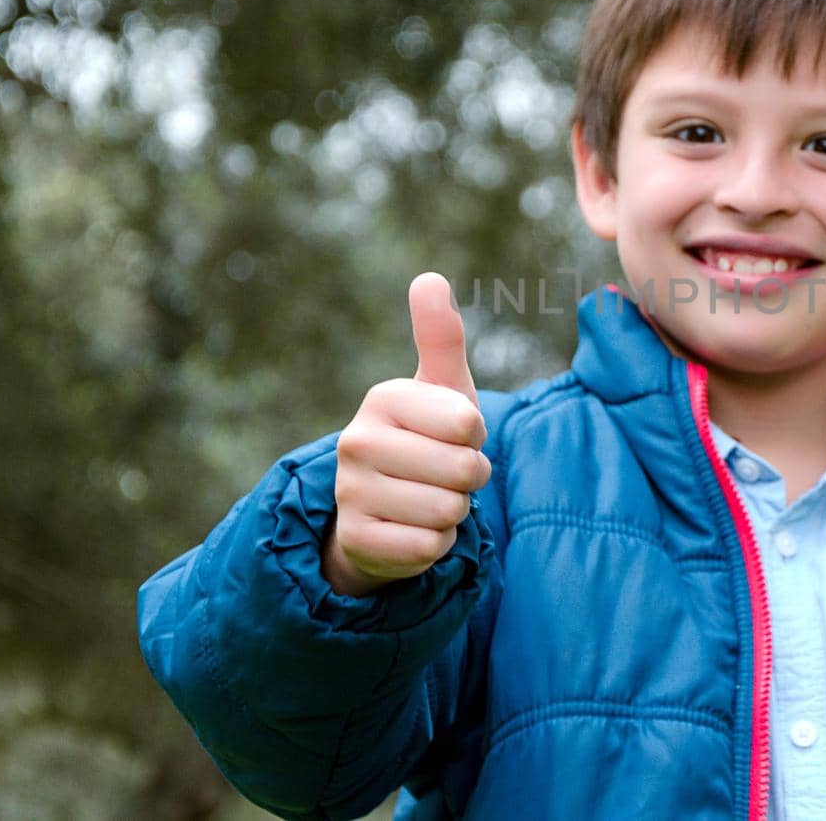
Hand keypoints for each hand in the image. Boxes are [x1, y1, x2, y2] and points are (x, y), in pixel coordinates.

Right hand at [324, 272, 489, 595]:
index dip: (475, 436)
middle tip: (446, 473)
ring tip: (429, 499)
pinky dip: (435, 544)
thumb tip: (429, 278)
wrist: (384, 510)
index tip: (454, 435)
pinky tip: (414, 529)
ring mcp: (351, 492)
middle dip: (469, 478)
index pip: (467, 422)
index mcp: (383, 398)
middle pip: (462, 470)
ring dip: (453, 512)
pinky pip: (428, 547)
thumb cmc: (427, 438)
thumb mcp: (442, 388)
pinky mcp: (355, 539)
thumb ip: (441, 337)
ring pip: (447, 511)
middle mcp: (357, 441)